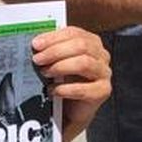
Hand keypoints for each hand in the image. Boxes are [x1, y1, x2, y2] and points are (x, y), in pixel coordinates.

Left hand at [33, 27, 111, 141]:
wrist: (72, 109)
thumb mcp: (58, 62)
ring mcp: (104, 73)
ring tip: (45, 73)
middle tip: (38, 59)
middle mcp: (101, 55)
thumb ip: (52, 50)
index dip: (54, 37)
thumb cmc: (65, 81)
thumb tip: (36, 43)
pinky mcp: (103, 91)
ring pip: (84, 63)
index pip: (74, 33)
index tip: (36, 44)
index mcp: (91, 43)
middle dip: (55, 51)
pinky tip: (53, 90)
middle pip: (81, 46)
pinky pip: (84, 89)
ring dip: (60, 67)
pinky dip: (65, 89)